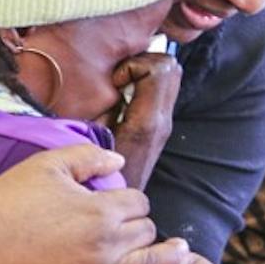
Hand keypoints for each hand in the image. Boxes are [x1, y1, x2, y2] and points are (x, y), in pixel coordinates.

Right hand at [0, 143, 191, 263]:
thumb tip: (120, 161)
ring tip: (181, 260)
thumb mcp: (50, 164)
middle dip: (142, 226)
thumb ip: (89, 157)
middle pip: (147, 233)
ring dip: (167, 262)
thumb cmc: (10, 200)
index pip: (140, 204)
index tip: (120, 202)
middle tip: (131, 226)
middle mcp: (109, 245)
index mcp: (104, 210)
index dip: (132, 200)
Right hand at [109, 52, 182, 189]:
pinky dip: (147, 83)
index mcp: (146, 121)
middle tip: (120, 78)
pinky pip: (164, 90)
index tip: (115, 81)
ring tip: (123, 86)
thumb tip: (107, 81)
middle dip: (143, 62)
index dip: (133, 65)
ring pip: (172, 75)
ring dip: (147, 71)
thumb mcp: (92, 137)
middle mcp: (162, 121)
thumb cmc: (99, 173)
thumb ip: (102, 107)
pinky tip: (127, 97)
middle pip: (171, 67)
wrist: (118, 201)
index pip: (157, 70)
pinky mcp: (161, 126)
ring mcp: (165, 123)